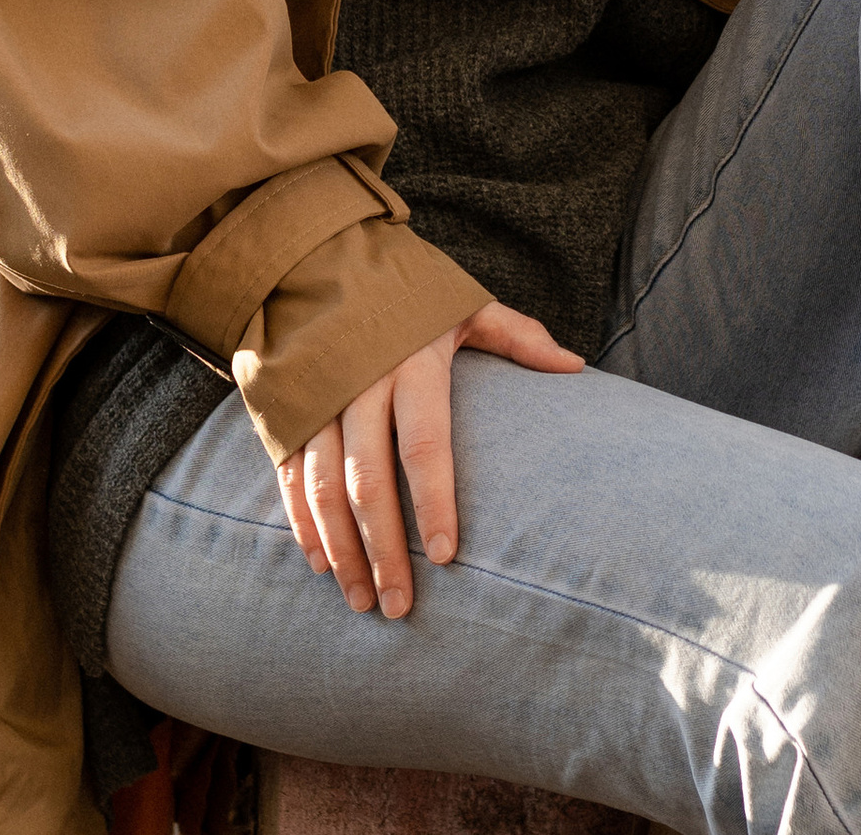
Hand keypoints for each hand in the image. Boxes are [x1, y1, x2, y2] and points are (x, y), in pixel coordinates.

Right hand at [271, 300, 580, 620]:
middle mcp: (359, 384)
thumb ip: (516, 336)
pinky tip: (320, 562)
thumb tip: (575, 366)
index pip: (424, 443)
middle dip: (384, 549)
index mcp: (411, 361)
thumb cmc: (404, 286)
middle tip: (400, 608)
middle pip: (369, 480)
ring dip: (341, 549)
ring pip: (324, 487)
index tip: (448, 556)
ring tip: (362, 600)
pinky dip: (302, 522)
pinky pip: (291, 475)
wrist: (316, 253)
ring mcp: (317, 398)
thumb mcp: (462, 302)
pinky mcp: (285, 408)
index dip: (434, 503)